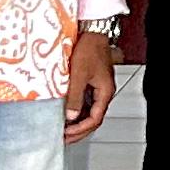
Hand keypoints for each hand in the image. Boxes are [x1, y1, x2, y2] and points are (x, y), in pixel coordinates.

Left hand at [61, 27, 118, 141]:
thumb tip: (70, 116)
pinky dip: (77, 111)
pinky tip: (66, 112)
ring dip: (78, 122)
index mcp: (105, 92)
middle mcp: (104, 92)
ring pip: (90, 112)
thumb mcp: (79, 74)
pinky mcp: (92, 81)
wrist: (92, 30)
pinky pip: (86, 102)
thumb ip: (75, 96)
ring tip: (64, 129)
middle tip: (64, 139)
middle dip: (80, 131)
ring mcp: (98, 87)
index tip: (66, 134)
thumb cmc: (89, 48)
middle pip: (94, 119)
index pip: (95, 119)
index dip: (80, 130)